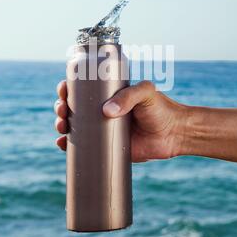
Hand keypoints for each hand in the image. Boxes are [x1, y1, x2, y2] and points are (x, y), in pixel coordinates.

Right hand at [54, 80, 187, 162]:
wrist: (175, 134)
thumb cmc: (162, 109)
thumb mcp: (146, 92)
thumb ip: (129, 96)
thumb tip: (106, 111)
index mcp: (109, 94)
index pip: (83, 88)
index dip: (69, 88)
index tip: (63, 89)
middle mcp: (103, 110)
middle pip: (74, 107)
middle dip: (61, 107)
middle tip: (62, 110)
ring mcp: (104, 129)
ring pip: (75, 126)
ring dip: (62, 125)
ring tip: (62, 127)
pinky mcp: (107, 148)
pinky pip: (85, 147)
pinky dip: (70, 146)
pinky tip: (62, 144)